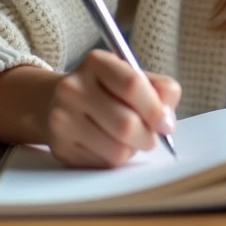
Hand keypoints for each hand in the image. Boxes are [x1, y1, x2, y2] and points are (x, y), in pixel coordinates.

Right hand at [46, 49, 180, 167]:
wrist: (58, 101)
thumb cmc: (109, 90)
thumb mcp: (135, 76)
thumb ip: (161, 90)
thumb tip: (166, 122)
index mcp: (96, 63)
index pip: (132, 85)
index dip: (155, 109)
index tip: (166, 124)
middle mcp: (73, 88)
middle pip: (126, 123)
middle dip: (148, 136)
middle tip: (152, 137)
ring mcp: (62, 118)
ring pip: (117, 150)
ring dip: (133, 149)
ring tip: (130, 139)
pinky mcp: (60, 146)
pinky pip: (103, 163)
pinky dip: (116, 158)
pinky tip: (110, 144)